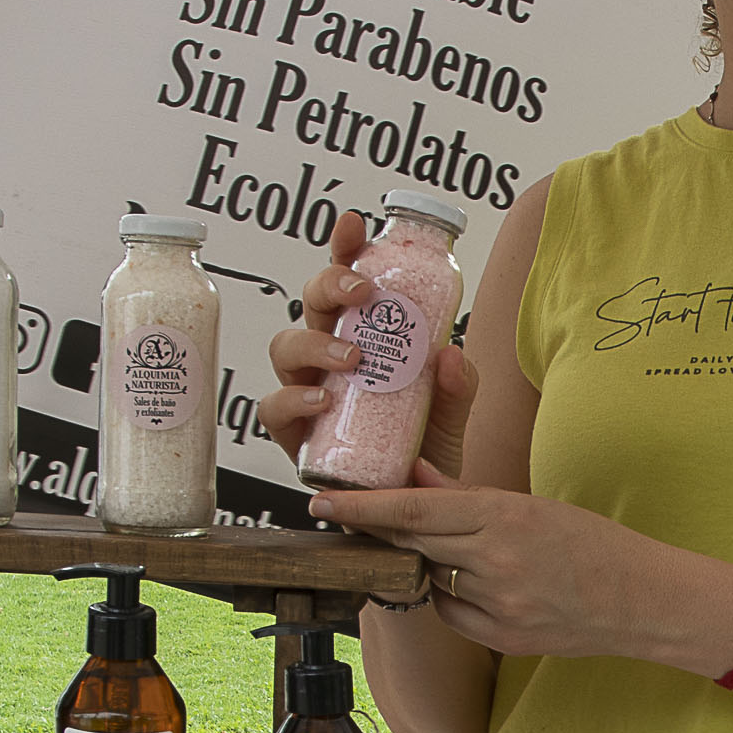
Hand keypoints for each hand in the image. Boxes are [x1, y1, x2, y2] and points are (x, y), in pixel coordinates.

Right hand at [260, 209, 476, 471]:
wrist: (415, 508)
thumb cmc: (425, 451)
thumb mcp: (451, 412)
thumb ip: (458, 385)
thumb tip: (450, 355)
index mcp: (363, 337)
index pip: (349, 283)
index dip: (345, 249)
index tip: (353, 224)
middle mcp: (328, 358)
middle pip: (311, 302)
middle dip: (330, 286)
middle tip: (363, 295)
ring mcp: (306, 392)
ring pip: (285, 346)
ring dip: (315, 342)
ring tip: (351, 358)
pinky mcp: (294, 433)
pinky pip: (274, 407)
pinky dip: (293, 399)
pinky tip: (321, 401)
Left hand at [304, 480, 729, 667]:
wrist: (644, 601)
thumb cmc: (594, 544)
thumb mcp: (532, 506)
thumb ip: (468, 497)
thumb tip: (416, 479)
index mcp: (506, 517)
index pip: (416, 510)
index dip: (363, 508)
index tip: (322, 503)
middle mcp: (496, 562)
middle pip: (413, 545)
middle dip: (377, 532)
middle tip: (347, 519)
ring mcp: (498, 606)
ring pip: (429, 580)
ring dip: (420, 563)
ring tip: (443, 550)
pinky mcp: (501, 639)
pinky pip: (450, 613)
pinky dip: (448, 596)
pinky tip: (470, 585)